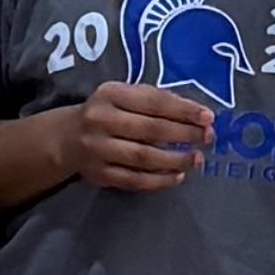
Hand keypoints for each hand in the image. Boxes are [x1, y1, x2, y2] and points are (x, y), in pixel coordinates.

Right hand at [51, 82, 211, 191]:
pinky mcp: (98, 173)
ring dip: (175, 159)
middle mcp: (100, 119)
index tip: (208, 117)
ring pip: (143, 157)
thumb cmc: (107, 112)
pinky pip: (134, 179)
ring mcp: (97, 148)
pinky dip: (159, 180)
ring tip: (196, 159)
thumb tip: (197, 114)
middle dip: (184, 134)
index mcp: (109, 94)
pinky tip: (177, 176)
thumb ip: (156, 100)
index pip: (153, 102)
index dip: (183, 110)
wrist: (66, 138)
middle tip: (207, 138)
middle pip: (150, 130)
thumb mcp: (124, 96)